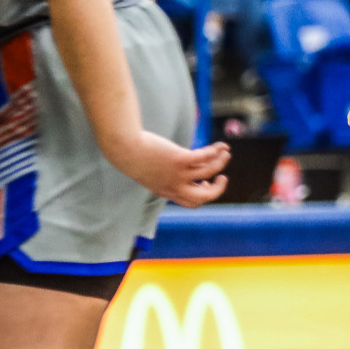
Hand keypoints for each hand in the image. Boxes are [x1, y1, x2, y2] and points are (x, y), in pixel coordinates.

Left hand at [106, 133, 230, 206]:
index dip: (204, 195)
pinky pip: (205, 157)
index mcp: (167, 191)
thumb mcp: (149, 172)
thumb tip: (174, 168)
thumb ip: (162, 174)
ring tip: (225, 153)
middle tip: (222, 177)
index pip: (192, 202)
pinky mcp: (180, 159)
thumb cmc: (133, 157)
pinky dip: (216, 151)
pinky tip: (221, 146)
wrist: (124, 149)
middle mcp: (175, 186)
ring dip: (221, 163)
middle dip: (218, 189)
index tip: (205, 183)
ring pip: (209, 172)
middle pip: (205, 197)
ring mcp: (178, 173)